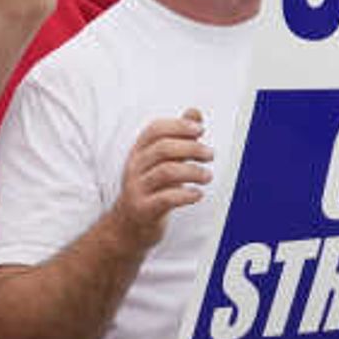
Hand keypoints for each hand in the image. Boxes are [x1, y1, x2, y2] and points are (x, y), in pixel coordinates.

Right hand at [113, 113, 212, 250]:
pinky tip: (198, 194)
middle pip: (163, 148)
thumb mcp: (161, 161)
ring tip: (207, 176)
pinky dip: (186, 195)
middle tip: (210, 154)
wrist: (128, 226)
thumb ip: (179, 137)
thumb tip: (195, 112)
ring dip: (192, 171)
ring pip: (166, 172)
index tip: (200, 130)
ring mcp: (137, 188)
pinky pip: (166, 199)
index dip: (179, 126)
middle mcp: (134, 167)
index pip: (155, 129)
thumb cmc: (150, 188)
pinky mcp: (143, 209)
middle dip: (191, 148)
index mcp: (139, 152)